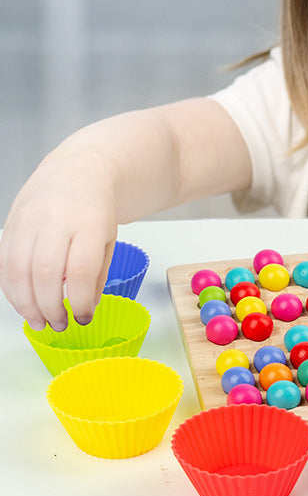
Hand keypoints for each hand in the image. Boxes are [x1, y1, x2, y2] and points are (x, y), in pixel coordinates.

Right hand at [0, 148, 117, 330]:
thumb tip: (85, 309)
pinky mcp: (10, 224)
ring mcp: (29, 221)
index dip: (78, 301)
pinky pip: (3, 263)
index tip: (83, 318)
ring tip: (40, 321)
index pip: (81, 270)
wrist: (77, 171)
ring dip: (26, 304)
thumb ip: (97, 274)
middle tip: (58, 325)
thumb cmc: (95, 208)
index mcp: (89, 224)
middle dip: (50, 307)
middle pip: (45, 273)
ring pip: (18, 270)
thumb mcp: (109, 238)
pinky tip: (24, 302)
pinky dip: (11, 289)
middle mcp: (56, 220)